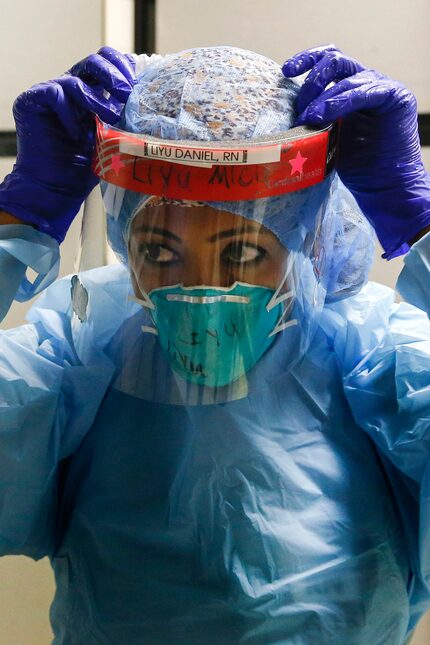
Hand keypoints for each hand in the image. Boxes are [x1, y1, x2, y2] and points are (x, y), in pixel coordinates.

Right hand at [0, 46, 134, 242]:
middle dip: (113, 74)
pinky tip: (77, 134)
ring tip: (109, 118)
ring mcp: (51, 92)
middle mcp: (71, 88)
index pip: (107, 63)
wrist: (58, 188)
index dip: (123, 66)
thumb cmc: (86, 168)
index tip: (136, 84)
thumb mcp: (113, 139)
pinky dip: (69, 114)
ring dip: (97, 100)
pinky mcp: (32, 100)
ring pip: (76, 80)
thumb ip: (124, 119)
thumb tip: (149, 106)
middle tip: (126, 93)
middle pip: (93, 61)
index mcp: (91, 92)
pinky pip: (55, 94)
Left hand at [282, 45, 429, 257]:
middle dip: (311, 83)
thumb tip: (281, 115)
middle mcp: (365, 82)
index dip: (305, 60)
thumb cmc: (354, 165)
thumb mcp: (325, 135)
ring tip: (307, 120)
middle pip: (334, 61)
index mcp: (348, 87)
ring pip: (346, 76)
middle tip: (299, 111)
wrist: (382, 186)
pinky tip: (323, 116)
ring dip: (322, 98)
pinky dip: (340, 101)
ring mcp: (382, 87)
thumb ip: (312, 119)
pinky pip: (365, 91)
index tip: (285, 71)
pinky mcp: (396, 97)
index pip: (326, 60)